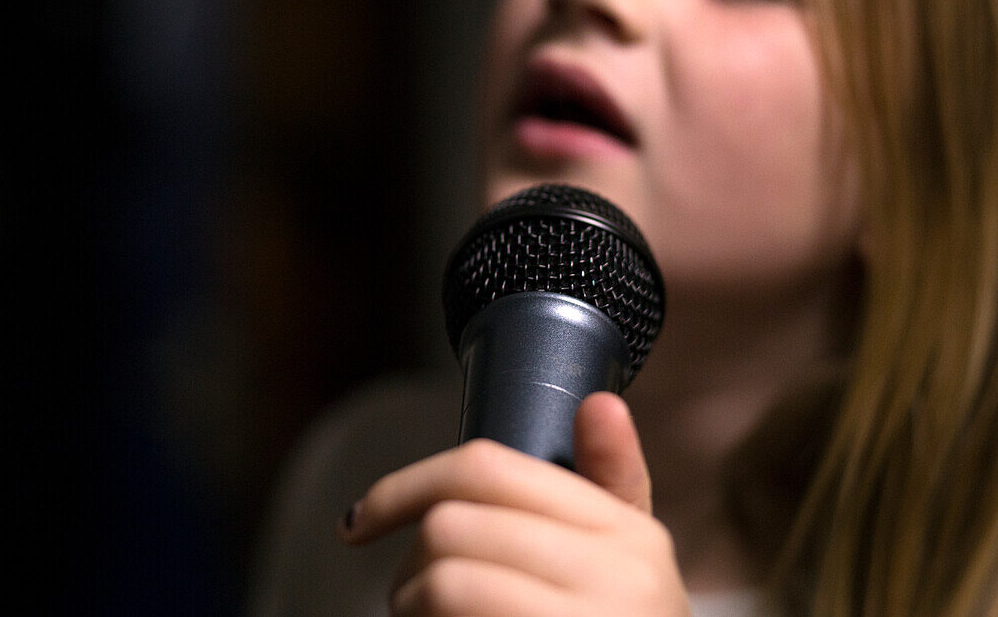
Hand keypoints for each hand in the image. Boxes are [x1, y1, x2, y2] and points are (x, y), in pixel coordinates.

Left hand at [338, 392, 691, 615]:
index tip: (360, 520)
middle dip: (408, 564)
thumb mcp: (637, 564)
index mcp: (627, 532)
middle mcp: (617, 575)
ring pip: (442, 582)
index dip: (404, 485)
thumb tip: (599, 402)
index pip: (487, 469)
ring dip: (411, 609)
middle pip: (451, 525)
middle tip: (411, 599)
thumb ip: (614, 484)